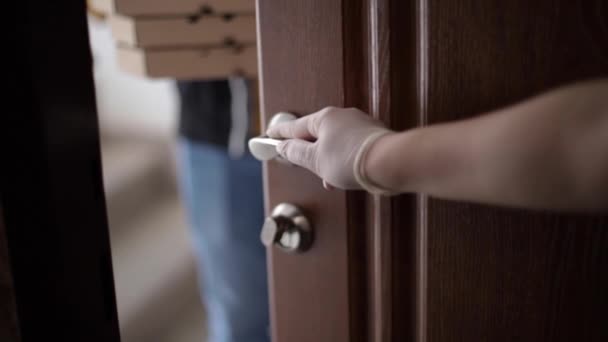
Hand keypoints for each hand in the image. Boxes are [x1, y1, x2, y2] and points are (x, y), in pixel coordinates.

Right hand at [266, 107, 390, 189]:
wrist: (390, 164)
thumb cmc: (351, 160)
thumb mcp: (315, 161)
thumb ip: (296, 153)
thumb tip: (284, 147)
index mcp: (324, 118)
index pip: (295, 126)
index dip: (280, 134)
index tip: (269, 137)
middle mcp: (343, 116)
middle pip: (316, 134)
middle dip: (309, 152)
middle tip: (300, 163)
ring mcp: (360, 125)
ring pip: (335, 143)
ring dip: (328, 161)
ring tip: (330, 180)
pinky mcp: (373, 137)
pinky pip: (351, 148)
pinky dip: (344, 162)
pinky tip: (346, 178)